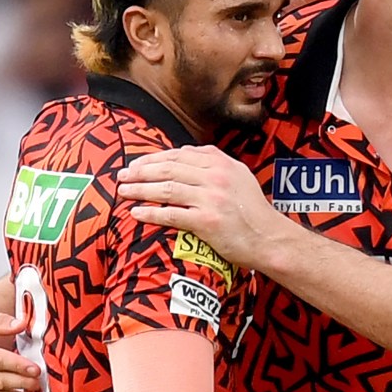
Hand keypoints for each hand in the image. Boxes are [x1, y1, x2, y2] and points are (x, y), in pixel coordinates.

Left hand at [117, 145, 287, 269]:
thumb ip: (213, 163)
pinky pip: (172, 215)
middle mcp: (215, 177)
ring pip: (166, 189)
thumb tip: (185, 153)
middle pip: (169, 169)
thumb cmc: (252, 210)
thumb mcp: (239, 176)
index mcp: (221, 163)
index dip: (153, 158)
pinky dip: (151, 213)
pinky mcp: (207, 221)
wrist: (269, 238)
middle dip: (141, 171)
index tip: (136, 164)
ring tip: (123, 191)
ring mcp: (211, 198)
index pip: (179, 155)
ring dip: (140, 190)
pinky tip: (136, 213)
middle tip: (122, 175)